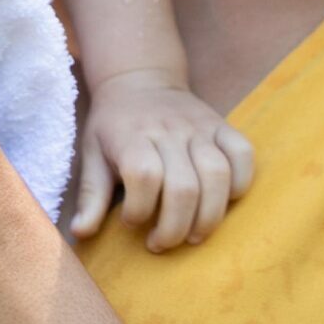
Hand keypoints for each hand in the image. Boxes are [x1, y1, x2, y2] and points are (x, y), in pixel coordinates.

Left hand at [67, 70, 254, 251]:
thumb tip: (80, 233)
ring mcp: (200, 127)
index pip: (144, 177)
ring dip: (208, 216)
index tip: (130, 223)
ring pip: (217, 175)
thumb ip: (91, 195)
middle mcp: (169, 129)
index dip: (139, 211)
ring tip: (194, 236)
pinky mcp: (223, 125)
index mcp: (132, 136)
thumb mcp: (92, 154)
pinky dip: (240, 184)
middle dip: (174, 228)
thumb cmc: (113, 126)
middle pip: (183, 186)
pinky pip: (243, 155)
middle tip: (162, 243)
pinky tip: (222, 203)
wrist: (139, 79)